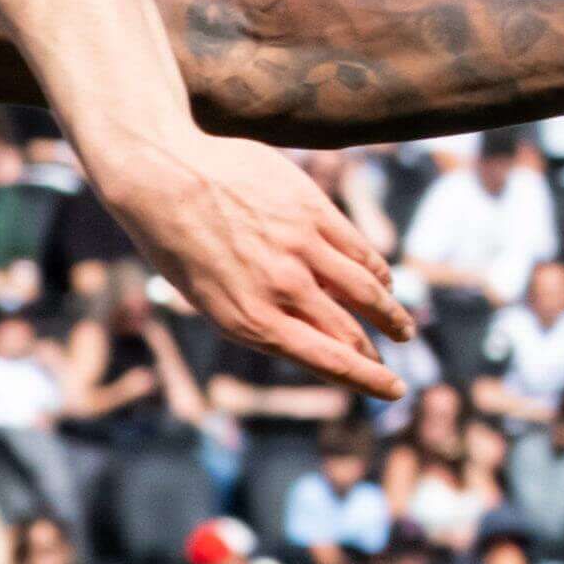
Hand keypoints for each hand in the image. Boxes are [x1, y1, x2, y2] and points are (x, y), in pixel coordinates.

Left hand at [98, 135, 408, 398]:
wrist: (161, 173)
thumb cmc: (175, 240)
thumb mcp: (207, 296)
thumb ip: (257, 315)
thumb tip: (308, 334)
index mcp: (248, 321)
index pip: (328, 361)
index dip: (367, 380)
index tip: (392, 391)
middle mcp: (279, 290)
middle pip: (349, 332)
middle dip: (375, 357)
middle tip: (391, 369)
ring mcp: (299, 249)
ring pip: (366, 291)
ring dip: (390, 314)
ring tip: (402, 329)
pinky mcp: (312, 211)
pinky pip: (358, 249)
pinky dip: (377, 271)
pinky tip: (382, 282)